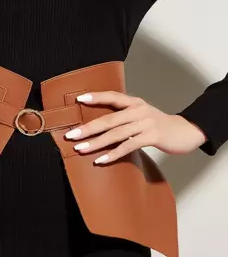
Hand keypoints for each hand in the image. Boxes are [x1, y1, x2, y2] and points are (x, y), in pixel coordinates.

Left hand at [64, 91, 207, 163]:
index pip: (112, 96)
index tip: (78, 99)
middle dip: (87, 128)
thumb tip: (97, 126)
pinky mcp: (152, 137)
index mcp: (135, 102)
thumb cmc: (158, 125)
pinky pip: (128, 146)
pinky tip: (101, 160)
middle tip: (70, 135)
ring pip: (116, 134)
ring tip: (80, 149)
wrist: (185, 132)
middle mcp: (139, 110)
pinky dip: (113, 154)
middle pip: (109, 119)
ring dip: (96, 143)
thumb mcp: (141, 115)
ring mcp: (146, 123)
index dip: (96, 96)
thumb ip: (123, 117)